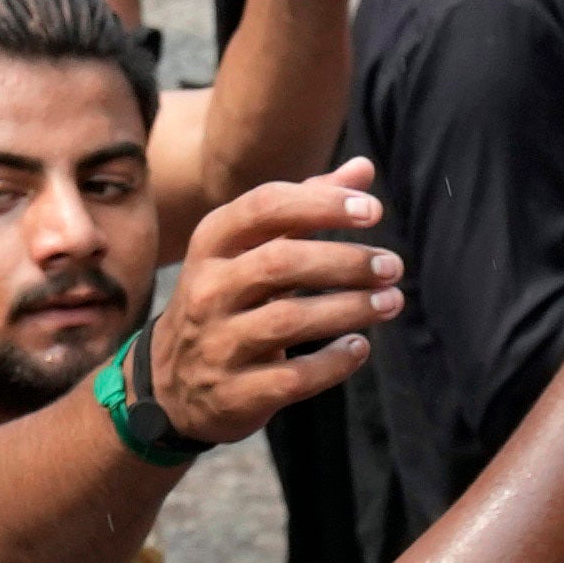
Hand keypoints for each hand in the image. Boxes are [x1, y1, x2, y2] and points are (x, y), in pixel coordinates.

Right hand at [145, 161, 400, 441]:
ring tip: (391, 301)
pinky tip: (360, 347)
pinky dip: (333, 362)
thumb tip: (363, 169)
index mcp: (212, 245)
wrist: (171, 384)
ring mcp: (218, 343)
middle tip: (392, 265)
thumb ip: (305, 209)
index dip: (321, 205)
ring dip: (349, 308)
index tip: (372, 211)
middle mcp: (209, 289)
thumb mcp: (250, 250)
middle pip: (281, 263)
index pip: (265, 208)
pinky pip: (292, 377)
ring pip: (289, 320)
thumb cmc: (228, 300)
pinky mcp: (235, 393)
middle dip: (345, 261)